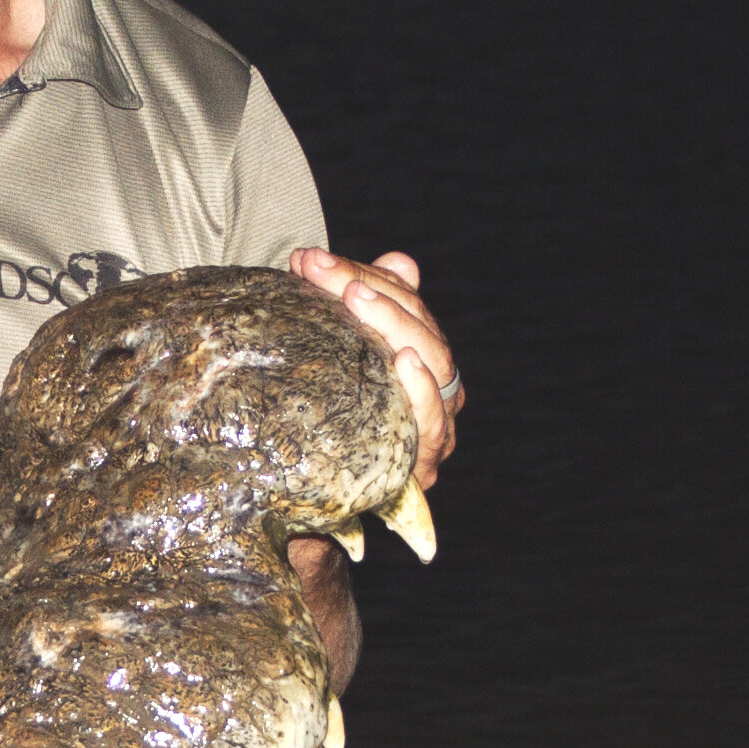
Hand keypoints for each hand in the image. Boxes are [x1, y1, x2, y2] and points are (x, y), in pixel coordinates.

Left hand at [287, 246, 459, 484]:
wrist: (318, 488)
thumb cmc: (335, 412)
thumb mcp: (343, 359)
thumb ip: (368, 304)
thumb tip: (402, 261)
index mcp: (422, 352)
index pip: (405, 300)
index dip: (364, 273)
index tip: (310, 260)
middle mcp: (438, 383)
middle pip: (418, 325)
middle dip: (370, 290)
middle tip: (321, 271)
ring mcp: (437, 420)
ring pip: (433, 363)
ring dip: (393, 325)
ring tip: (357, 297)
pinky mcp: (425, 460)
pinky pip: (433, 422)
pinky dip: (424, 391)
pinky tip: (404, 360)